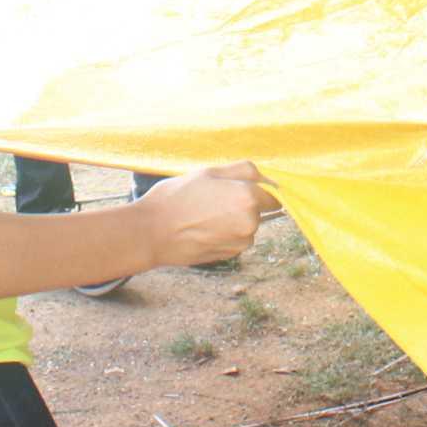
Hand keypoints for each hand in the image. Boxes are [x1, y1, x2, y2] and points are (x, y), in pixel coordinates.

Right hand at [137, 164, 273, 269]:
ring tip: (204, 213)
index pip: (274, 193)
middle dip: (243, 203)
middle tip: (213, 197)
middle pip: (259, 209)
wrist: (152, 232)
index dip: (259, 188)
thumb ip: (244, 171)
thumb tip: (267, 177)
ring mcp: (240, 242)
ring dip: (234, 219)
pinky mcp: (230, 256)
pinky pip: (236, 239)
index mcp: (248, 197)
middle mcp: (250, 222)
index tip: (243, 186)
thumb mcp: (209, 172)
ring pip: (247, 225)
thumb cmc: (177, 197)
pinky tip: (202, 228)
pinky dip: (225, 233)